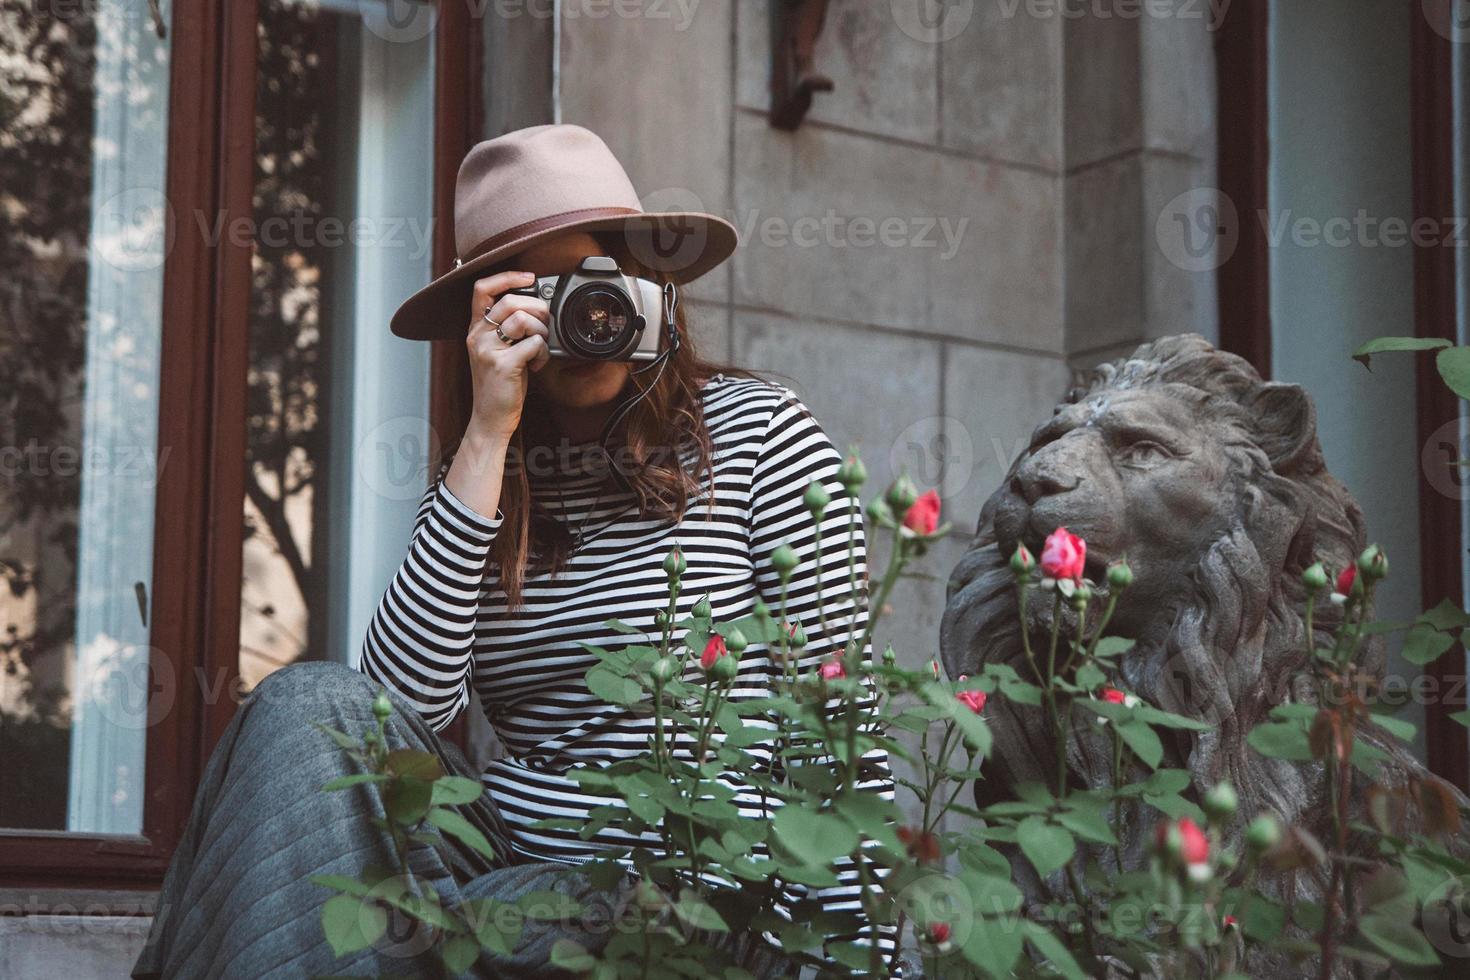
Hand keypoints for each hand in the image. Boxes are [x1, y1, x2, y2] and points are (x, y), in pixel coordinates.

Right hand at [464, 270, 551, 439]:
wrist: (491, 419)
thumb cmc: (500, 385)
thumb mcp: (498, 351)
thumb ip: (509, 328)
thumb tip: (537, 307)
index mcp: (476, 329)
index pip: (482, 288)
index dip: (507, 277)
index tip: (529, 278)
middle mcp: (477, 336)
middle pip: (510, 300)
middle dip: (537, 308)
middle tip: (544, 324)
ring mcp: (488, 350)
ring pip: (522, 319)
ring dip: (541, 330)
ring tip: (540, 347)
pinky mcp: (502, 365)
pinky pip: (533, 343)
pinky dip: (543, 352)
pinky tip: (538, 364)